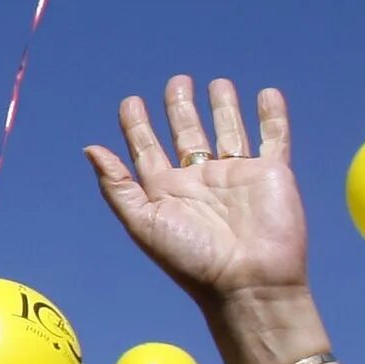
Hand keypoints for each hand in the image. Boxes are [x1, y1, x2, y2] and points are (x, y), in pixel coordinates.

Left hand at [83, 78, 309, 312]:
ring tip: (216, 82)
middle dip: (180, 108)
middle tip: (176, 81)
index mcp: (166, 190)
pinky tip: (267, 94)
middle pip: (187, 134)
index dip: (138, 125)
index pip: (147, 149)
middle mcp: (200, 180)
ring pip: (228, 130)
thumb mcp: (143, 222)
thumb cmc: (191, 259)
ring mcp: (237, 175)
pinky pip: (274, 138)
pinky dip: (272, 116)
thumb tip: (90, 149)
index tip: (131, 102)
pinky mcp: (272, 173)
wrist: (248, 282)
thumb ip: (117, 185)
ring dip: (222, 106)